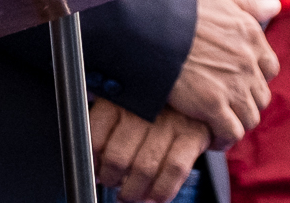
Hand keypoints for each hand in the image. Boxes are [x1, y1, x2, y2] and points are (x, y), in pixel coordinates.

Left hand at [91, 101, 209, 201]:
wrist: (196, 96)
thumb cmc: (155, 105)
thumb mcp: (126, 105)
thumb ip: (108, 129)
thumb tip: (95, 164)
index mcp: (119, 100)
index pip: (96, 137)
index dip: (93, 162)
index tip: (95, 172)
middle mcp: (143, 110)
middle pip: (118, 156)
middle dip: (112, 179)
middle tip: (112, 184)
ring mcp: (169, 122)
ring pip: (144, 167)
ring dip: (134, 190)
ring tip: (129, 196)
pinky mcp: (192, 134)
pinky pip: (174, 169)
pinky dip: (162, 190)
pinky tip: (154, 197)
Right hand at [166, 0, 279, 147]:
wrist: (146, 22)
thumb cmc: (176, 5)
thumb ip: (247, 3)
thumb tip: (275, 6)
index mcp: (250, 35)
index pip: (268, 67)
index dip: (253, 75)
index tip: (235, 78)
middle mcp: (247, 62)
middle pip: (259, 94)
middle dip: (244, 99)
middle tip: (223, 101)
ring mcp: (232, 84)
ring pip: (249, 115)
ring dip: (236, 120)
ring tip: (217, 120)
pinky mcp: (212, 104)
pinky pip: (231, 131)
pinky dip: (224, 137)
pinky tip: (211, 136)